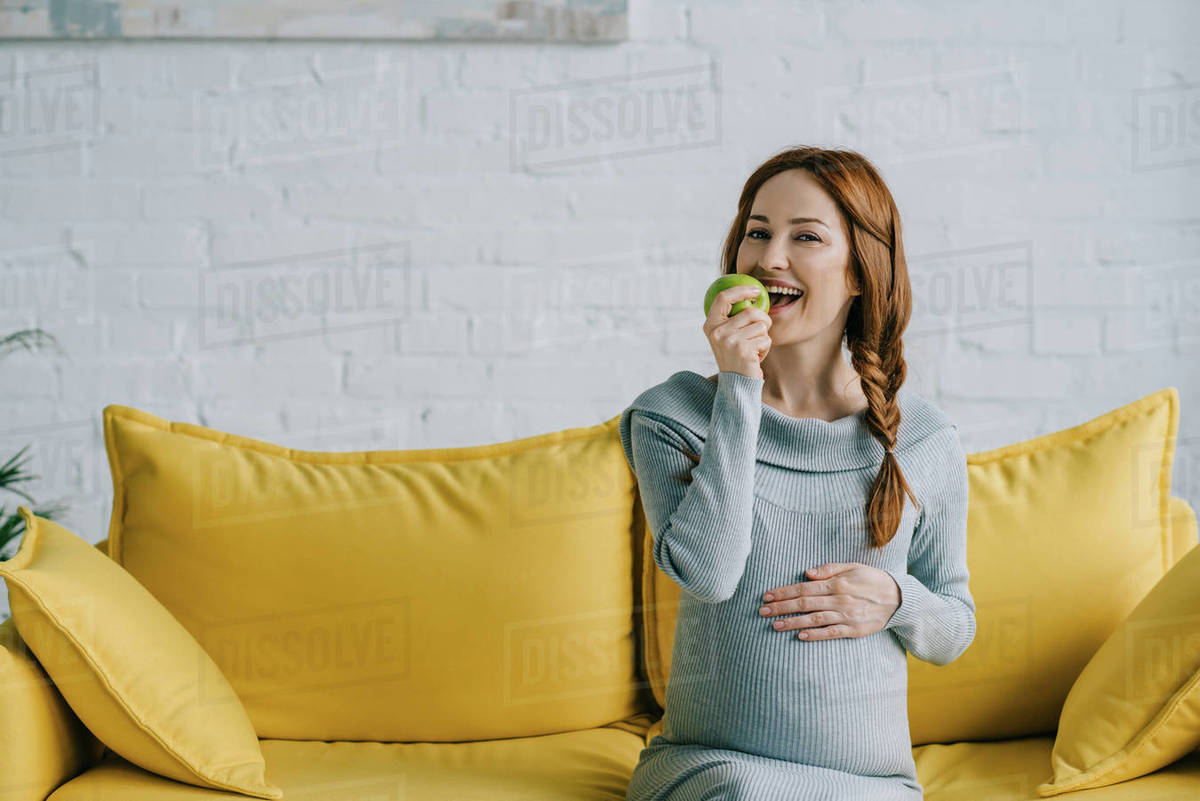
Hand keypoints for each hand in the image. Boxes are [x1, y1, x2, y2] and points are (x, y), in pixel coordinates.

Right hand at [702, 284, 771, 379]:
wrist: (736, 385)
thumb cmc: (736, 358)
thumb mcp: (727, 337)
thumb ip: (733, 319)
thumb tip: (750, 295)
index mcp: (711, 326)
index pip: (722, 298)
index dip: (740, 290)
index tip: (755, 290)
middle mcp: (717, 332)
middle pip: (750, 312)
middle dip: (762, 320)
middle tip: (761, 331)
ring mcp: (730, 341)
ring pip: (761, 326)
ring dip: (763, 337)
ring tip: (754, 349)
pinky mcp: (743, 349)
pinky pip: (766, 339)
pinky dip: (765, 348)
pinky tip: (756, 358)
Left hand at [757, 563, 900, 639]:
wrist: (898, 598)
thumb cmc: (871, 580)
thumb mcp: (852, 567)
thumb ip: (828, 569)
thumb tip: (806, 572)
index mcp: (837, 583)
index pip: (804, 587)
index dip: (784, 592)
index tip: (767, 596)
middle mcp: (839, 600)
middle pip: (804, 603)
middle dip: (781, 607)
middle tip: (763, 611)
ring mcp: (846, 616)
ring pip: (814, 619)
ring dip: (793, 622)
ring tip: (775, 625)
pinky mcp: (853, 630)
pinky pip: (831, 633)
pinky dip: (815, 635)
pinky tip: (800, 636)